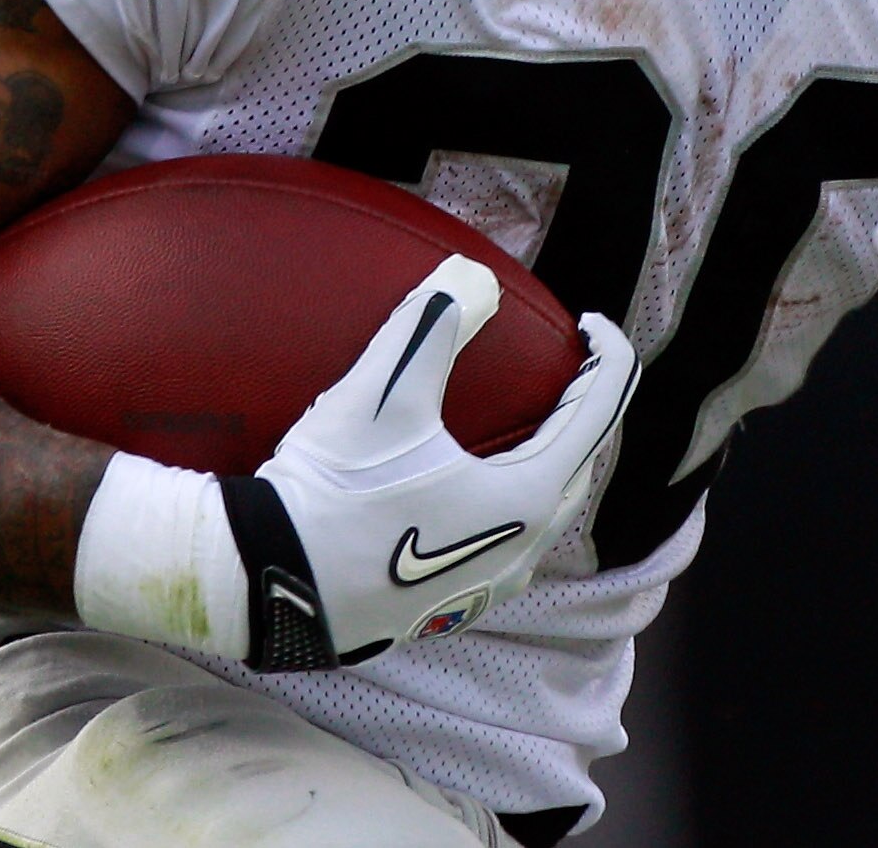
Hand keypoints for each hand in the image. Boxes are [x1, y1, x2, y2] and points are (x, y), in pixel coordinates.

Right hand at [248, 256, 637, 667]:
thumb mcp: (383, 395)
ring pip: (548, 508)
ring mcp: (490, 585)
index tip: (588, 322)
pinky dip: (515, 493)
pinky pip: (511, 537)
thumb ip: (436, 323)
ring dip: (551, 455)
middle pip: (580, 463)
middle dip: (584, 408)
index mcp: (526, 497)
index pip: (598, 413)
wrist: (272, 583)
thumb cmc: (335, 490)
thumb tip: (476, 276)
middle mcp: (523, 549)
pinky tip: (475, 478)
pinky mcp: (454, 602)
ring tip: (529, 415)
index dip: (605, 356)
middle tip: (567, 363)